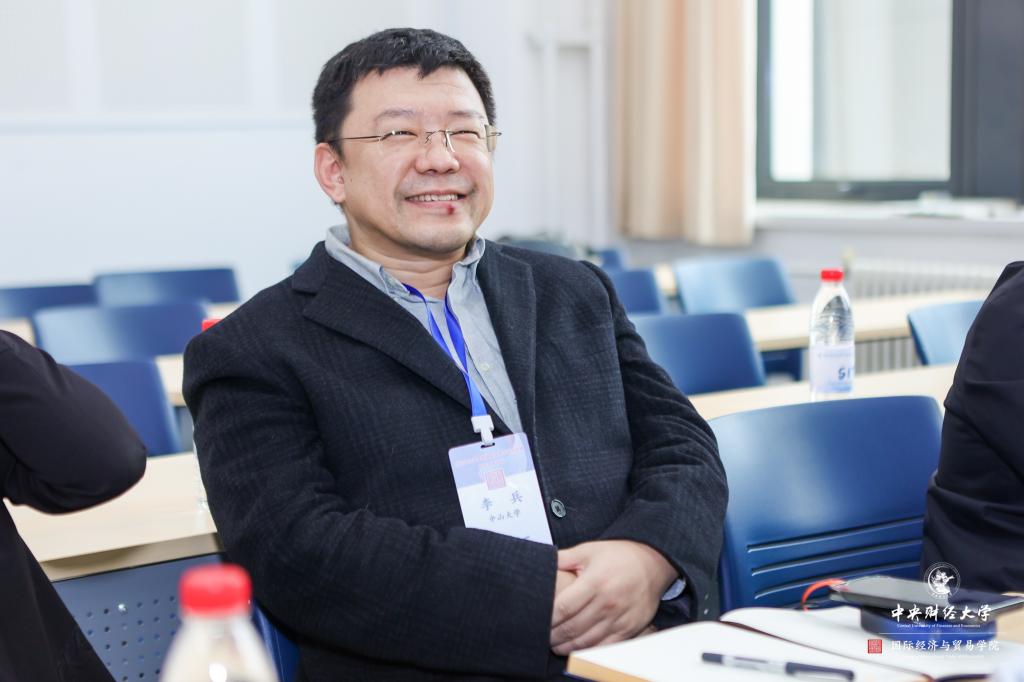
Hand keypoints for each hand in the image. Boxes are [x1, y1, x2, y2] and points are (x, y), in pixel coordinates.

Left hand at [549, 540, 675, 654]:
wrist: (652, 563)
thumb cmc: (618, 556)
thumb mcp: (589, 550)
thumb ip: (564, 558)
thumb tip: (542, 563)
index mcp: (595, 582)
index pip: (564, 607)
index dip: (549, 618)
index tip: (539, 621)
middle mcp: (608, 602)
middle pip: (573, 628)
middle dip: (554, 636)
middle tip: (544, 637)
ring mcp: (620, 617)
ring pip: (587, 641)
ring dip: (568, 647)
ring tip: (556, 645)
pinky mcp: (629, 628)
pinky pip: (605, 646)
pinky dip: (589, 650)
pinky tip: (578, 649)